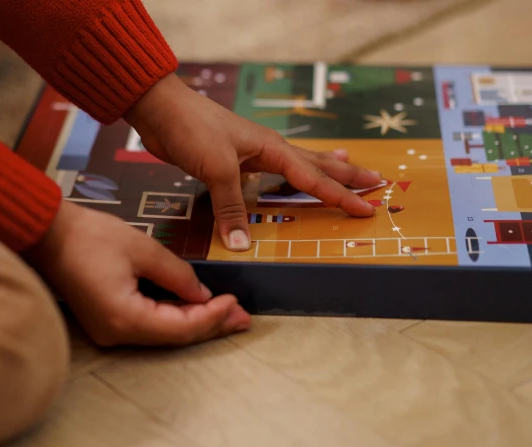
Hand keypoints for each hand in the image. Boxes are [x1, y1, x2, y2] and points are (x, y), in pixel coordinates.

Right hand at [24, 201, 251, 346]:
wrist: (47, 234)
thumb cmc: (89, 237)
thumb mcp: (143, 249)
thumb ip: (178, 275)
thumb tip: (203, 295)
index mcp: (124, 318)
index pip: (180, 328)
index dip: (212, 317)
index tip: (236, 301)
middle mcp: (116, 334)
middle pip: (174, 337)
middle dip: (211, 326)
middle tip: (243, 319)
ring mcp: (109, 331)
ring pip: (163, 334)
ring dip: (195, 323)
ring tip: (228, 315)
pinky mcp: (107, 321)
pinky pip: (148, 326)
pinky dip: (173, 317)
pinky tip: (194, 309)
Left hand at [124, 74, 381, 251]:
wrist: (161, 111)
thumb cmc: (193, 131)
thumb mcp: (216, 170)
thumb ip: (231, 207)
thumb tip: (242, 245)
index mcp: (272, 149)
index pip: (314, 178)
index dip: (341, 195)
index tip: (369, 207)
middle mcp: (267, 149)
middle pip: (316, 164)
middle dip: (346, 175)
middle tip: (376, 181)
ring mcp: (251, 153)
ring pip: (296, 164)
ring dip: (322, 170)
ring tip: (347, 168)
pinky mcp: (232, 160)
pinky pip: (268, 172)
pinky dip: (285, 177)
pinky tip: (285, 178)